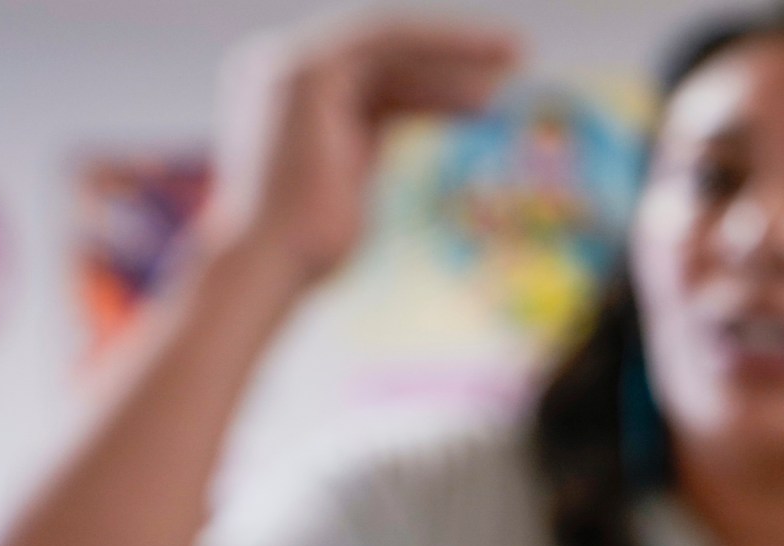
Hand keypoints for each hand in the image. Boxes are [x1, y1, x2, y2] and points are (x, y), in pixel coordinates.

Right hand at [204, 16, 519, 289]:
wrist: (269, 265)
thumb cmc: (308, 249)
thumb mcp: (351, 183)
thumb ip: (373, 144)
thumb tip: (420, 136)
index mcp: (291, 92)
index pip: (377, 65)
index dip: (436, 64)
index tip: (490, 75)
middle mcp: (286, 68)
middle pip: (387, 44)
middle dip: (454, 44)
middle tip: (515, 52)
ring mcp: (295, 67)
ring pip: (393, 43)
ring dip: (458, 51)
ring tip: (515, 63)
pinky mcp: (311, 77)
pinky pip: (390, 54)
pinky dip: (441, 70)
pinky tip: (484, 92)